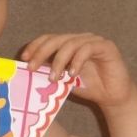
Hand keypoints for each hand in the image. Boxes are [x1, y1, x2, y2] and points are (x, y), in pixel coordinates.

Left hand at [22, 33, 136, 109]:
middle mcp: (80, 39)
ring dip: (59, 61)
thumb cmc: (87, 87)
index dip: (35, 46)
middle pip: (56, 39)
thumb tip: (29, 67)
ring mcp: (94, 41)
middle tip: (32, 67)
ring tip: (54, 77)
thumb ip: (49, 70)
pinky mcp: (107, 47)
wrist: (112, 97)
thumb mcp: (63, 79)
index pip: (48, 39)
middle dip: (41, 52)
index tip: (24, 58)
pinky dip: (77, 61)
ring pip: (70, 44)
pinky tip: (72, 74)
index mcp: (69, 44)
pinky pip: (87, 49)